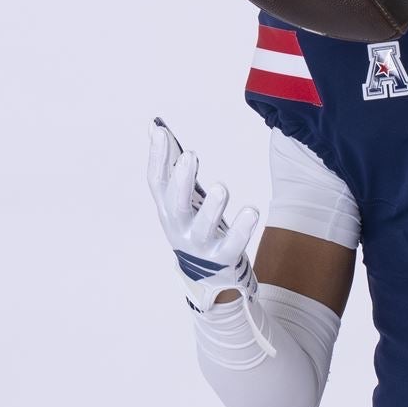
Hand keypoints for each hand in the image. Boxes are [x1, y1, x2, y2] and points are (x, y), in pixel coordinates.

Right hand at [147, 117, 262, 314]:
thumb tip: (155, 129)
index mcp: (168, 210)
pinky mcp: (223, 258)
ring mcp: (200, 245)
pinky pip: (232, 244)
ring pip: (203, 228)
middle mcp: (179, 227)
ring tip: (221, 188)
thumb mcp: (181, 199)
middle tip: (189, 155)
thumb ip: (171, 167)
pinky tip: (252, 211)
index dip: (157, 158)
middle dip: (181, 181)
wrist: (208, 278)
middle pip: (176, 204)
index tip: (161, 133)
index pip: (157, 183)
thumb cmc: (194, 226)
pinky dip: (242, 229)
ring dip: (211, 208)